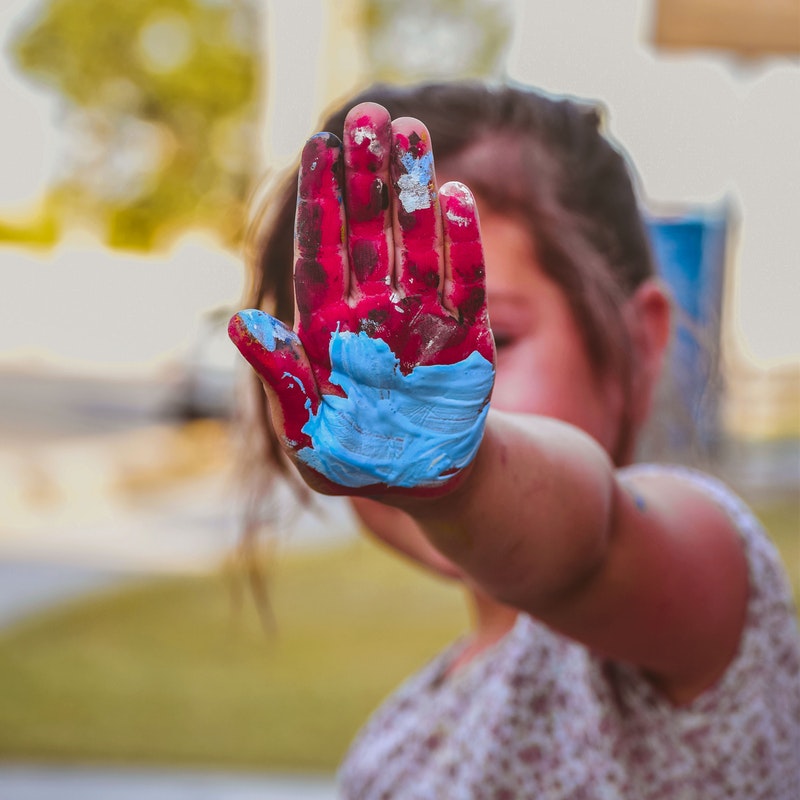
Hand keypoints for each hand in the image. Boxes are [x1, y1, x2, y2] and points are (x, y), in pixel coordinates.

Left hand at [229, 102, 494, 494]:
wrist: (425, 483)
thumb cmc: (358, 464)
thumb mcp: (309, 438)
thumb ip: (282, 383)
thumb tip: (244, 323)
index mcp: (329, 332)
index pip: (321, 254)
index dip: (320, 202)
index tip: (318, 148)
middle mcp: (373, 313)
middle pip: (368, 233)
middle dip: (366, 177)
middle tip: (368, 116)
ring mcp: (421, 320)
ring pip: (417, 243)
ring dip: (414, 189)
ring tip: (413, 130)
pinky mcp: (466, 338)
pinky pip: (465, 283)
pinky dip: (462, 244)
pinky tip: (457, 198)